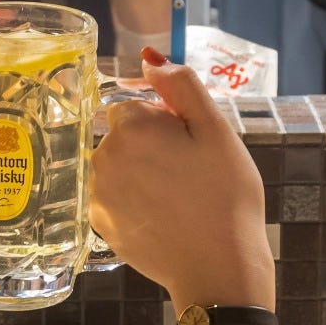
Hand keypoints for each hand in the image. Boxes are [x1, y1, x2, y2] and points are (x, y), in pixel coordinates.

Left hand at [89, 48, 275, 312]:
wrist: (217, 266)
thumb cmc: (226, 196)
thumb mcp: (216, 130)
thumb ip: (181, 86)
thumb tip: (149, 58)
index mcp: (132, 128)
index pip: (134, 104)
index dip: (163, 119)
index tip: (188, 143)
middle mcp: (104, 158)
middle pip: (123, 135)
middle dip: (149, 145)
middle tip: (188, 172)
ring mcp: (99, 194)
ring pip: (117, 167)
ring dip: (140, 173)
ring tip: (177, 197)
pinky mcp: (100, 224)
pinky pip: (113, 197)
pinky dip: (132, 201)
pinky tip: (162, 216)